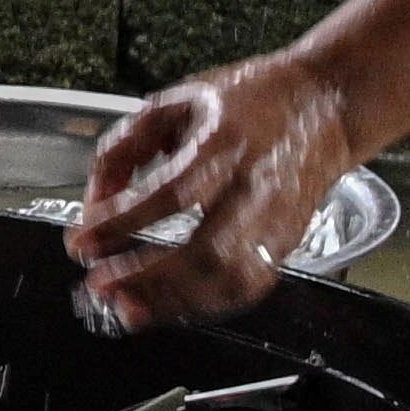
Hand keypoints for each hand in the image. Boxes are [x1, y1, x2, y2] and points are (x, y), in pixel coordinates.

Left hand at [69, 53, 364, 327]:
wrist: (327, 106)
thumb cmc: (251, 100)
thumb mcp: (176, 102)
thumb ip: (126, 147)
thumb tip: (94, 200)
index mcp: (226, 141)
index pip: (172, 191)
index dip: (122, 222)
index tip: (82, 241)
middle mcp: (257, 186)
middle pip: (208, 249)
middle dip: (148, 278)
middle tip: (100, 288)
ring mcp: (278, 220)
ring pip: (231, 278)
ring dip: (176, 303)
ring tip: (127, 310)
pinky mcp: (288, 242)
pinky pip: (248, 286)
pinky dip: (205, 305)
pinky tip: (169, 307)